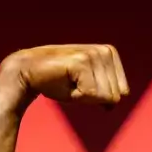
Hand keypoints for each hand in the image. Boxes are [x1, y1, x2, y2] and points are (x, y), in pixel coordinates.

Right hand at [3, 44, 128, 106]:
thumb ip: (106, 92)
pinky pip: (92, 95)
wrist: (29, 72)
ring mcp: (94, 54)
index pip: (122, 92)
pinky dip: (77, 96)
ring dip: (85, 97)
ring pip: (106, 97)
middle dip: (94, 98)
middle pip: (116, 96)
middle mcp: (105, 51)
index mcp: (110, 54)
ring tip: (69, 82)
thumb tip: (117, 101)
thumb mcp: (89, 88)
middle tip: (74, 84)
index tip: (82, 85)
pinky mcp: (82, 62)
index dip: (100, 97)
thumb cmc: (59, 82)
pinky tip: (65, 82)